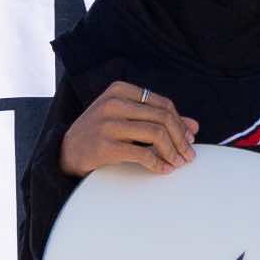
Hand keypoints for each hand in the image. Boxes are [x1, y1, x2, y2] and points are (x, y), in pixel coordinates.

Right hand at [56, 81, 197, 178]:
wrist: (66, 151)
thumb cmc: (100, 132)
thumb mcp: (126, 118)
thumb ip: (157, 118)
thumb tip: (193, 127)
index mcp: (120, 90)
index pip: (162, 103)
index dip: (180, 122)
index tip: (190, 137)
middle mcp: (113, 104)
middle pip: (162, 117)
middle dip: (181, 138)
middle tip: (189, 154)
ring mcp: (108, 124)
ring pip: (156, 134)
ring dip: (173, 151)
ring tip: (178, 162)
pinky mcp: (105, 146)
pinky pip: (142, 155)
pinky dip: (158, 164)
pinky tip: (164, 170)